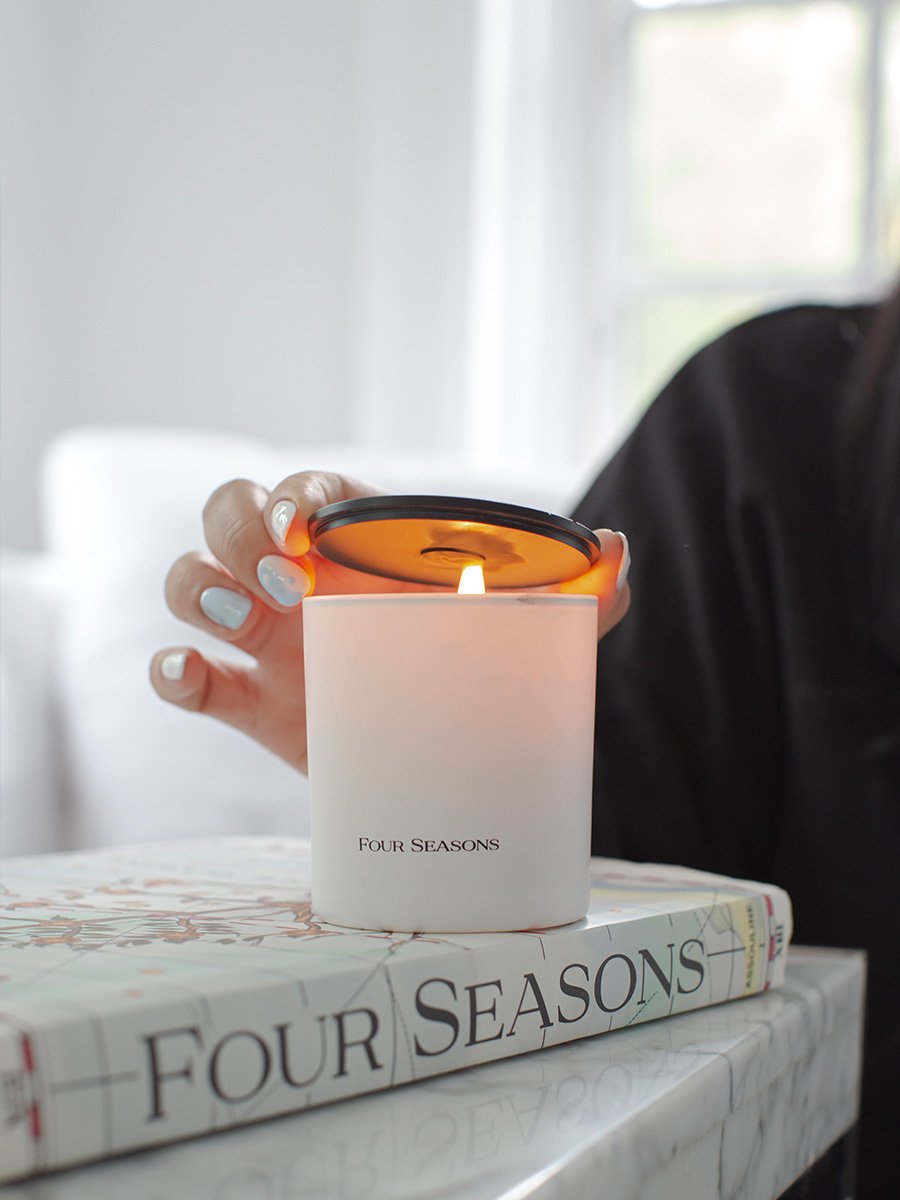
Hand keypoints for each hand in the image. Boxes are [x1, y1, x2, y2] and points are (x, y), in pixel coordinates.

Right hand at [150, 471, 630, 772]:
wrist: (438, 767)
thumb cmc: (469, 677)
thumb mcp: (518, 637)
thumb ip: (574, 597)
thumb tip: (620, 552)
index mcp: (353, 548)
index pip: (306, 491)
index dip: (294, 494)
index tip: (310, 523)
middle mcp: (295, 580)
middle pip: (227, 516)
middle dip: (239, 534)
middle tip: (289, 581)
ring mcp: (260, 639)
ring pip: (187, 579)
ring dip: (197, 587)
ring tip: (244, 619)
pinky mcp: (244, 699)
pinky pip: (179, 672)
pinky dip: (170, 667)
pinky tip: (192, 673)